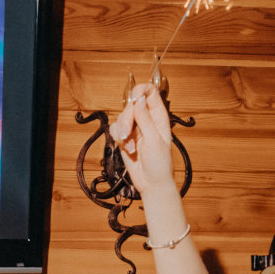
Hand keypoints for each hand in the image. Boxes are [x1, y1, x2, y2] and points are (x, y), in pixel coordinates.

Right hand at [108, 83, 177, 199]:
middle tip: (127, 135)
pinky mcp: (125, 137)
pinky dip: (118, 138)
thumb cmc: (159, 164)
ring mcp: (135, 128)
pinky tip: (127, 149)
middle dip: (126, 119)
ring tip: (130, 147)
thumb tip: (139, 99)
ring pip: (121, 117)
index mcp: (158, 116)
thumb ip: (145, 119)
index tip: (133, 101)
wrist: (151, 183)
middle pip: (131, 105)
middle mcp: (146, 119)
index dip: (140, 91)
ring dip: (122, 132)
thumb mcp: (154, 140)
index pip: (150, 92)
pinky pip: (115, 129)